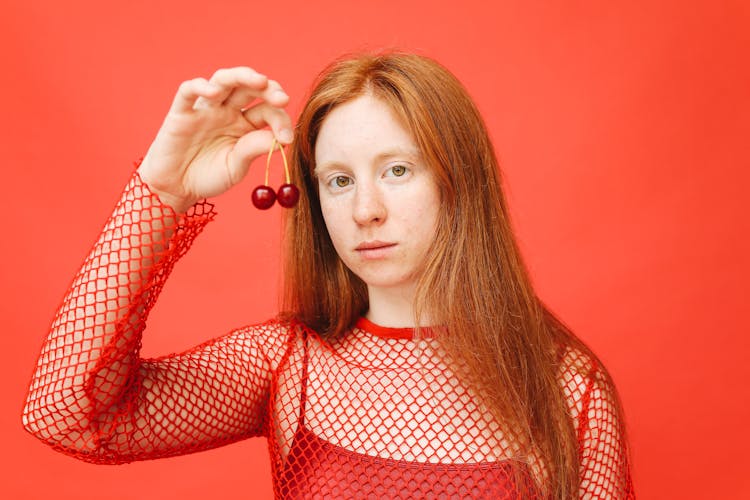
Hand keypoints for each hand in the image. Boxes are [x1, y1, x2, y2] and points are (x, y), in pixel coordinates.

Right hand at [137, 67, 292, 212]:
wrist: (177, 188)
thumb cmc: (208, 176)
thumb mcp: (236, 168)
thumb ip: (253, 150)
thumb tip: (279, 140)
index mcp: (246, 123)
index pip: (268, 111)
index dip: (281, 120)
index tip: (287, 138)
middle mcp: (228, 110)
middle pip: (249, 88)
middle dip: (269, 89)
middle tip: (282, 99)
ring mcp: (206, 108)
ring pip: (223, 81)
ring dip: (242, 77)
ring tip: (259, 81)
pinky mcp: (182, 112)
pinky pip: (188, 91)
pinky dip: (200, 87)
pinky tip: (213, 92)